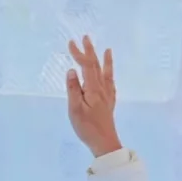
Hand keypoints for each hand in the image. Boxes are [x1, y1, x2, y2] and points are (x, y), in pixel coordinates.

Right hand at [66, 36, 121, 157]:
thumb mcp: (75, 109)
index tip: (71, 42)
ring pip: (106, 73)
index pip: (86, 66)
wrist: (105, 143)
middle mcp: (103, 89)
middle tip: (86, 37)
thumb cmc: (87, 128)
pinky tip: (109, 75)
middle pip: (97, 66)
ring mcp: (108, 96)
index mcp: (93, 89)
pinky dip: (110, 75)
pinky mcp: (109, 103)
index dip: (79, 53)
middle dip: (90, 51)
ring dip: (105, 60)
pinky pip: (110, 83)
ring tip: (107, 49)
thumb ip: (73, 89)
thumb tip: (71, 70)